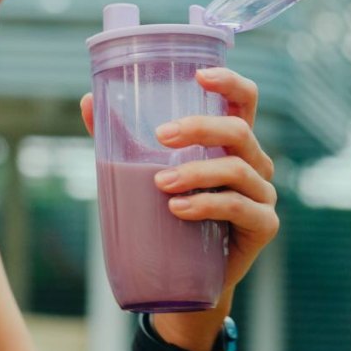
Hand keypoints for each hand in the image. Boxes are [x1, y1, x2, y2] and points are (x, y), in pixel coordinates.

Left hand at [80, 67, 279, 350]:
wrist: (182, 276)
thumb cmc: (166, 213)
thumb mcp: (142, 172)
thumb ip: (119, 137)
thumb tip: (88, 101)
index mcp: (230, 143)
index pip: (244, 101)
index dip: (230, 82)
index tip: (199, 74)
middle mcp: (253, 163)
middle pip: (240, 129)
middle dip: (200, 127)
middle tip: (161, 136)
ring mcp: (262, 195)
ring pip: (238, 168)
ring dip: (196, 172)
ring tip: (161, 183)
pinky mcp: (263, 226)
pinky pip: (241, 208)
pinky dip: (208, 205)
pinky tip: (178, 209)